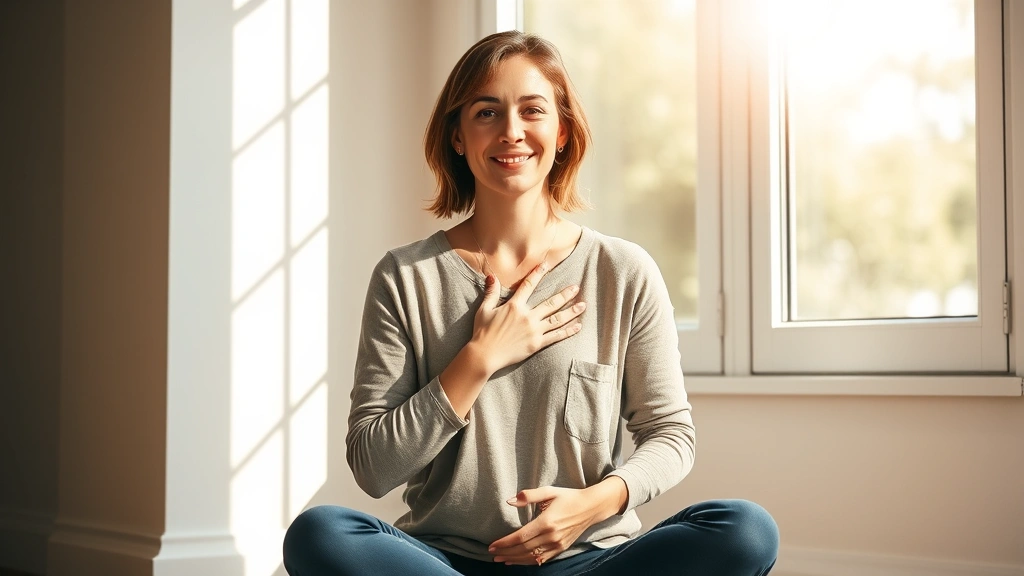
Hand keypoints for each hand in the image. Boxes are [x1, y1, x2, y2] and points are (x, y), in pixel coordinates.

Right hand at [472, 264, 585, 374]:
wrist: (484, 355)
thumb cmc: (482, 332)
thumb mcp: (484, 310)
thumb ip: (491, 292)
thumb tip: (492, 276)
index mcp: (514, 306)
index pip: (528, 286)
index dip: (538, 274)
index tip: (546, 265)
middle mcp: (527, 316)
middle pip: (550, 303)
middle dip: (565, 295)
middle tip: (577, 288)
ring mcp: (534, 331)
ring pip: (557, 319)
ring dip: (571, 312)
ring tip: (583, 305)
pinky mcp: (536, 344)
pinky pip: (555, 336)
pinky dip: (567, 331)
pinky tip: (577, 326)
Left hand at [488, 481, 625, 565]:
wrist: (591, 507)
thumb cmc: (568, 497)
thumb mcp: (549, 491)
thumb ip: (529, 495)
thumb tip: (510, 501)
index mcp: (546, 522)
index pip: (520, 537)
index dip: (504, 543)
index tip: (492, 545)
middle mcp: (551, 536)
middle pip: (523, 549)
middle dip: (506, 553)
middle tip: (492, 554)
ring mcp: (557, 544)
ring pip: (531, 557)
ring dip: (515, 559)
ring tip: (501, 560)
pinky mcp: (561, 548)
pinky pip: (542, 559)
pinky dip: (528, 562)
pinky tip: (518, 561)